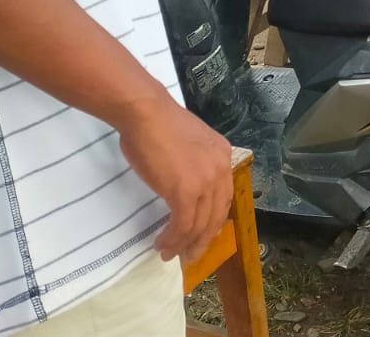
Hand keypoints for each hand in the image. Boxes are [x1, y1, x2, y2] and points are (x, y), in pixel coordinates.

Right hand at [114, 95, 232, 260]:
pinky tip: (163, 245)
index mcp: (223, 155)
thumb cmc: (158, 124)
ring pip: (199, 224)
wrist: (145, 113)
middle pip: (216, 215)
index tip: (203, 235)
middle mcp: (220, 169)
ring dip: (184, 244)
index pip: (224, 197)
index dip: (213, 220)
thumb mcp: (190, 144)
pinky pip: (183, 225)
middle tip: (190, 255)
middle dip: (203, 239)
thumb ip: (195, 164)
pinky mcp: (185, 191)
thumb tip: (184, 184)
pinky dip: (173, 239)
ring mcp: (205, 181)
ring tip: (170, 254)